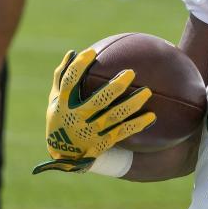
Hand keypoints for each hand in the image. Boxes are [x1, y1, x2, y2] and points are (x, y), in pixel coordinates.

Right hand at [32, 48, 154, 173]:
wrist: (64, 155)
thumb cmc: (61, 118)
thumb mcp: (55, 100)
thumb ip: (62, 77)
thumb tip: (73, 52)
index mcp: (63, 104)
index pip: (69, 83)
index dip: (78, 68)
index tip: (91, 53)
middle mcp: (77, 118)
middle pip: (97, 102)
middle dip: (115, 88)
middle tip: (131, 72)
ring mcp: (91, 132)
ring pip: (114, 117)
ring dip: (132, 105)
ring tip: (147, 91)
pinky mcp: (103, 143)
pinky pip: (123, 132)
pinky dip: (137, 125)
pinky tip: (152, 116)